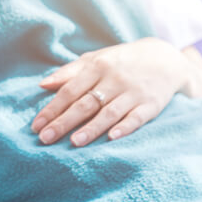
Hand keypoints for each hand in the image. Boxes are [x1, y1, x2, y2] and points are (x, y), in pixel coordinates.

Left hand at [31, 38, 191, 146]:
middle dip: (64, 122)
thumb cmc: (121, 61)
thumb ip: (69, 72)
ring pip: (109, 112)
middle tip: (45, 138)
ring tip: (74, 143)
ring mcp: (133, 92)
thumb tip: (42, 84)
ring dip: (91, 128)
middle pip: (85, 103)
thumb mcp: (95, 59)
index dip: (52, 109)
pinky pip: (137, 117)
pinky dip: (125, 127)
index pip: (69, 91)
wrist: (165, 58)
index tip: (36, 125)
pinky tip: (112, 138)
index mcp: (96, 67)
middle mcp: (113, 79)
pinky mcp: (151, 104)